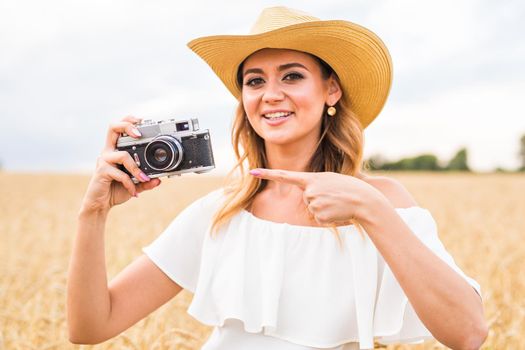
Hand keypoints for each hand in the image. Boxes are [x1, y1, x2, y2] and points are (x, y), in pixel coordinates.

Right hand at [80, 116, 160, 212]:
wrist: (99, 204)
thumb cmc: (115, 190)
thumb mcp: (135, 185)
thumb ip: (146, 182)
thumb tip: (159, 180)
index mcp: (115, 150)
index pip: (119, 128)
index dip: (128, 121)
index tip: (142, 121)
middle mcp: (108, 152)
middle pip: (112, 127)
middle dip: (127, 125)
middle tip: (139, 133)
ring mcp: (104, 160)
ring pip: (123, 155)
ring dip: (136, 169)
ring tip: (143, 179)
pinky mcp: (101, 171)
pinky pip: (121, 174)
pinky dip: (130, 184)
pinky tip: (134, 192)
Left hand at [249, 168, 385, 225]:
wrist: (364, 199)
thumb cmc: (349, 188)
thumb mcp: (330, 180)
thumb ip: (315, 184)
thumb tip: (308, 195)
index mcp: (311, 179)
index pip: (285, 176)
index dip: (267, 174)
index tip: (252, 171)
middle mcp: (310, 190)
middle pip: (305, 199)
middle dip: (318, 200)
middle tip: (334, 196)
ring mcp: (314, 203)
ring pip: (312, 210)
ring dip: (324, 209)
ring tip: (337, 203)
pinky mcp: (319, 216)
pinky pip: (318, 219)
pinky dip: (327, 217)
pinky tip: (337, 211)